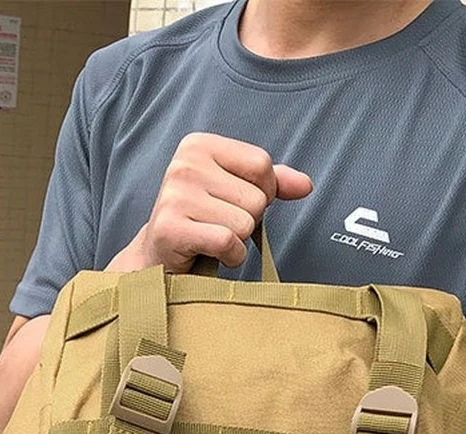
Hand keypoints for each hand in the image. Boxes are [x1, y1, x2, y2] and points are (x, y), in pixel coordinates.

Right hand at [108, 132, 311, 273]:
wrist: (159, 257)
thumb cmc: (202, 221)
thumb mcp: (236, 192)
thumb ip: (271, 183)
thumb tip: (306, 185)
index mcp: (200, 145)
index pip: (261, 165)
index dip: (263, 193)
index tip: (236, 204)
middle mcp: (185, 164)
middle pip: (256, 198)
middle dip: (247, 220)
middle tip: (218, 225)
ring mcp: (175, 195)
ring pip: (245, 223)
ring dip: (237, 241)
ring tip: (211, 239)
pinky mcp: (172, 227)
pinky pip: (228, 242)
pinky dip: (230, 257)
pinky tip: (212, 253)